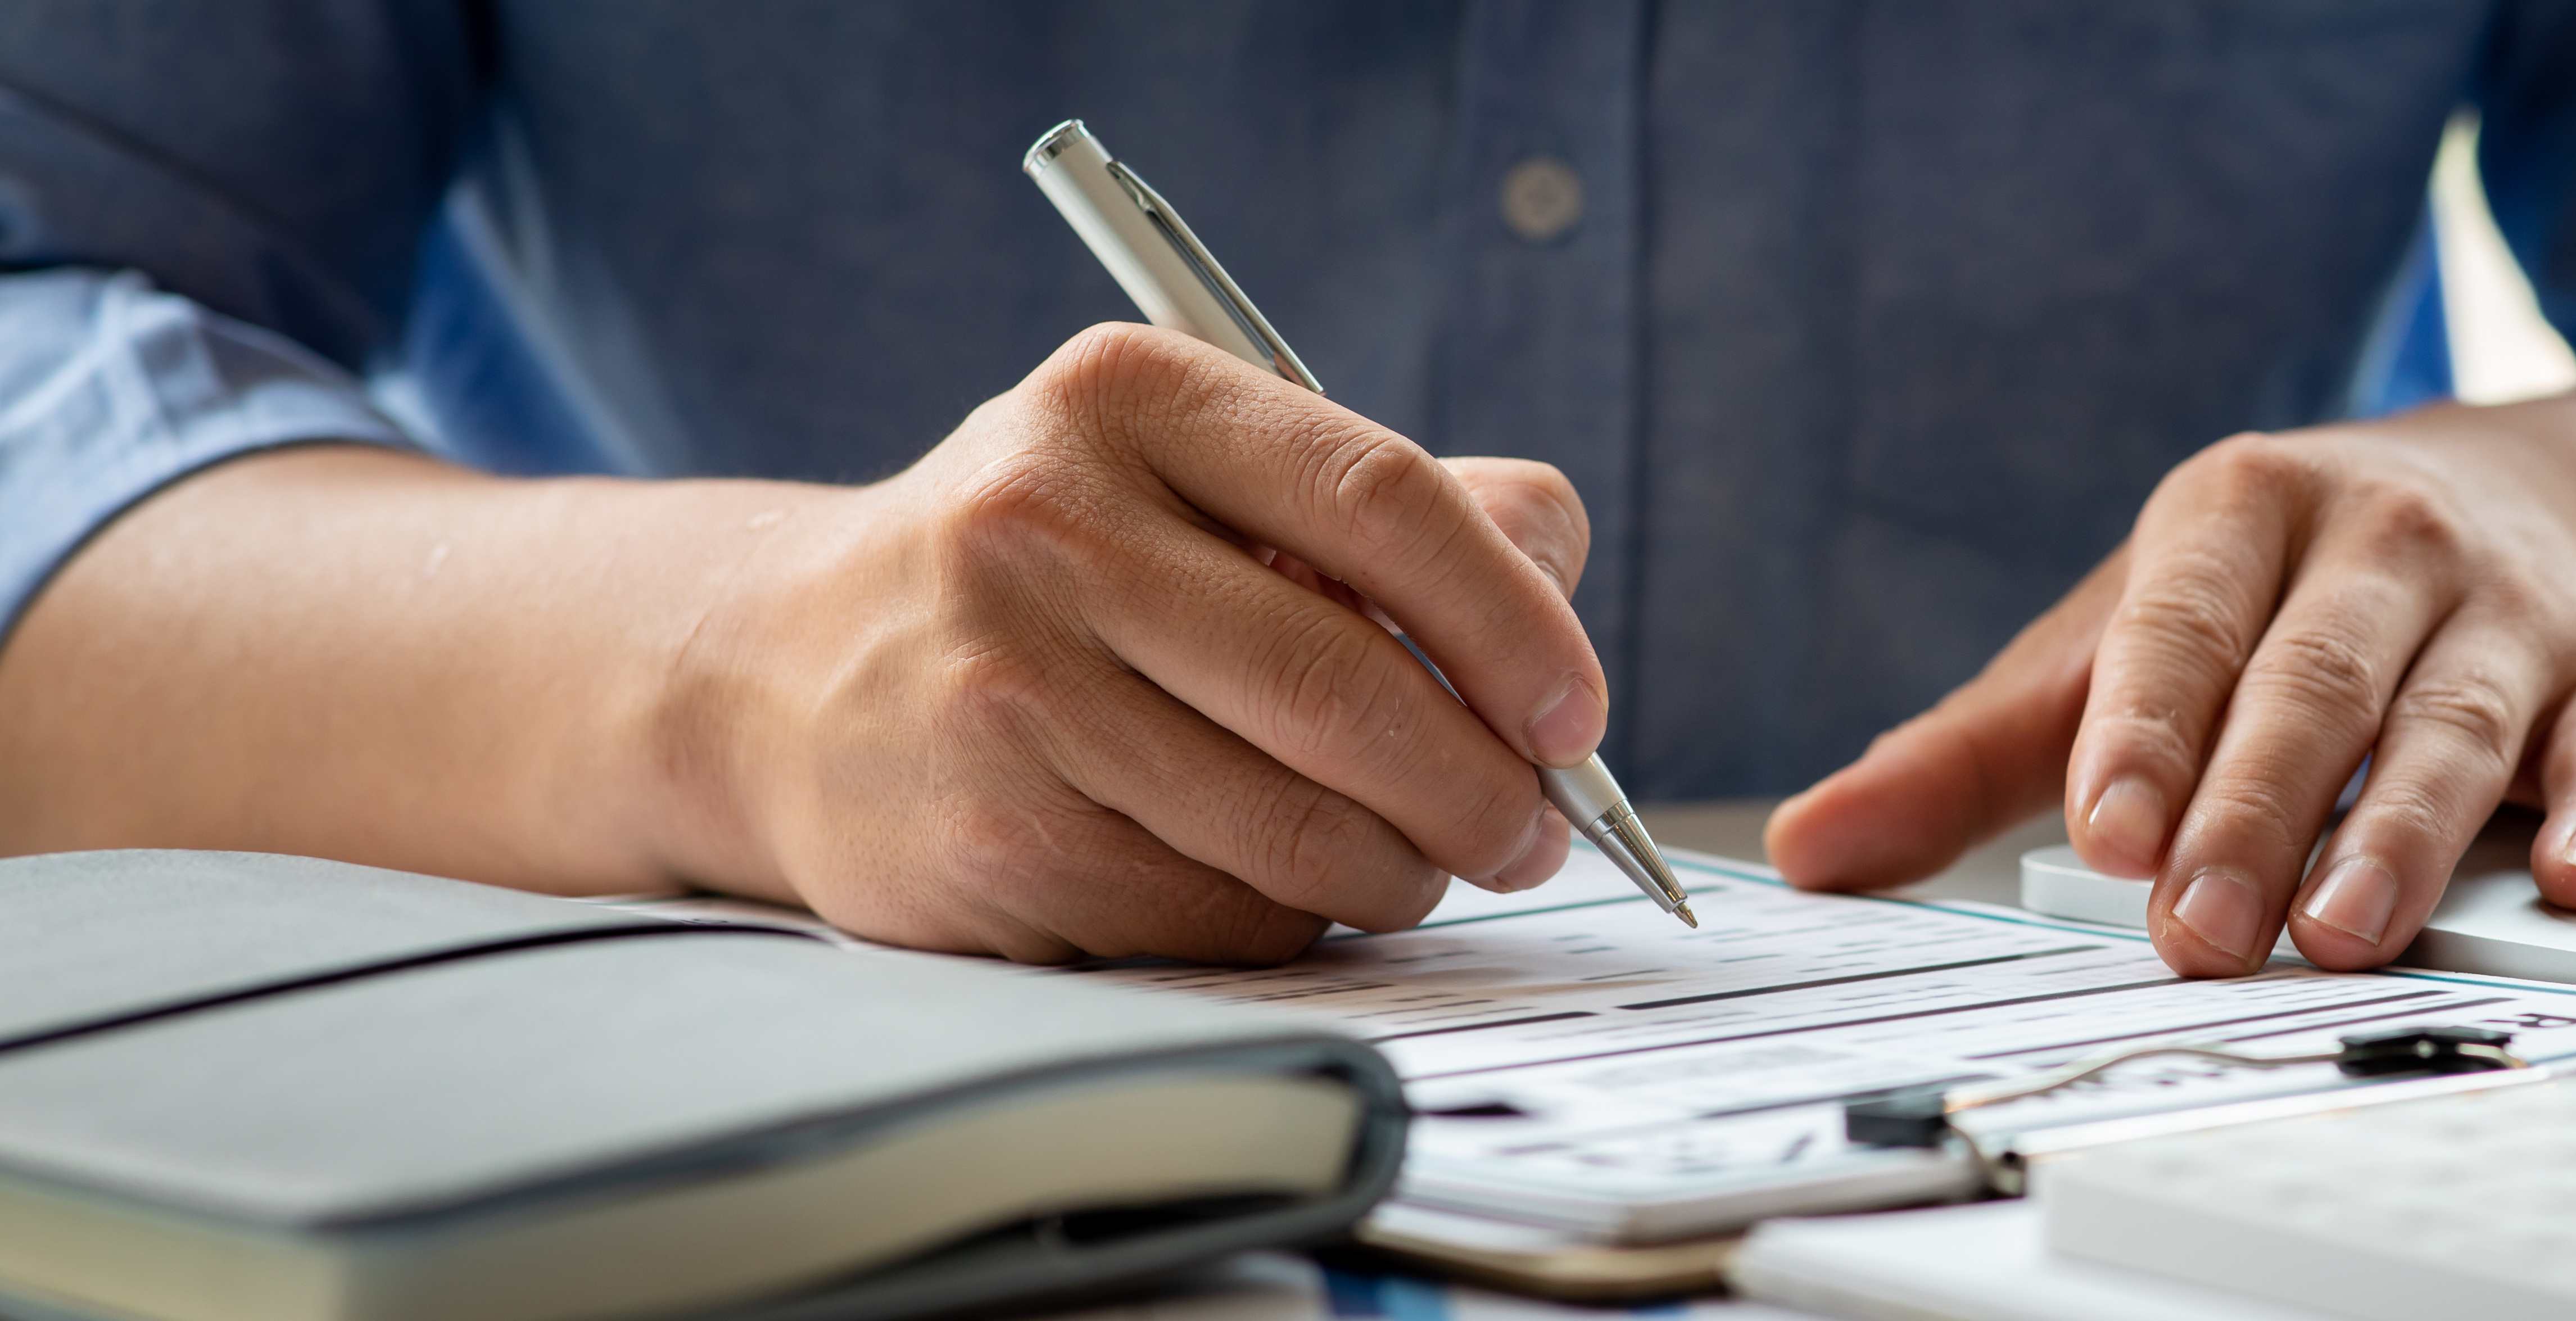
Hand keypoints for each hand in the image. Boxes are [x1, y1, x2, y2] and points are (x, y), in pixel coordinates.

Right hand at [658, 324, 1602, 963]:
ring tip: (1418, 862)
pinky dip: (1289, 917)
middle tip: (1530, 832)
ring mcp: (1008, 688)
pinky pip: (1218, 910)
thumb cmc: (1058, 577)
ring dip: (1401, 869)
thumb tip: (1552, 568)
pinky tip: (1277, 885)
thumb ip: (1388, 508)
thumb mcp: (1197, 477)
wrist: (783, 677)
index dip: (1511, 621)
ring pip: (1296, 824)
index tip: (1574, 712)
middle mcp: (1048, 525)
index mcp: (1129, 399)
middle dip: (1482, 785)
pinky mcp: (990, 838)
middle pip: (1349, 683)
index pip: (1384, 498)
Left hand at [1767, 390, 2575, 975]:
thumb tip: (1810, 851)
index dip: (2144, 732)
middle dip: (2252, 816)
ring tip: (2344, 933)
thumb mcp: (2113, 644)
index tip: (2109, 835)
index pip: (2178, 627)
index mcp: (2239, 513)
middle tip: (2202, 934)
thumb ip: (1966, 757)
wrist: (2520, 493)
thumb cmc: (2273, 599)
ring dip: (2399, 836)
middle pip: (2310, 686)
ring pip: (2448, 725)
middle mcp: (2382, 541)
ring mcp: (2505, 607)